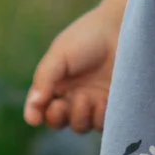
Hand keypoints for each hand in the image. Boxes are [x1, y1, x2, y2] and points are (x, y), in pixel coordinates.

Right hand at [24, 0, 127, 131]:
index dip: (36, 115)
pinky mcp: (115, 105)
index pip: (41, 107)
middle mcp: (73, 94)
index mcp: (56, 82)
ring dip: (80, 117)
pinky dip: (100, 118)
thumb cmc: (88, 36)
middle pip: (59, 122)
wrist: (123, 29)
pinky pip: (104, 124)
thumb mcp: (59, 55)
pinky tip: (103, 101)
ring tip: (87, 98)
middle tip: (62, 105)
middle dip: (58, 118)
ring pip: (81, 126)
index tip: (36, 118)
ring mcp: (95, 102)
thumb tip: (31, 114)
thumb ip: (43, 80)